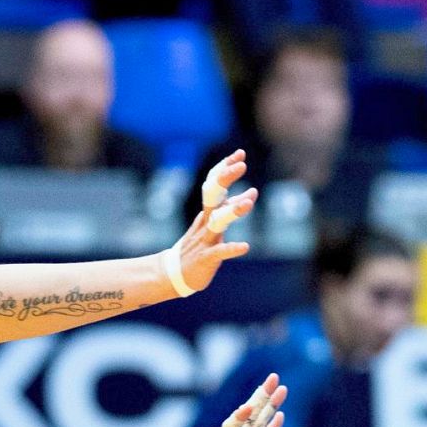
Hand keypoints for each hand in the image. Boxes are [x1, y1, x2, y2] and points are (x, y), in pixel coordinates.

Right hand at [173, 150, 257, 293]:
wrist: (173, 274)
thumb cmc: (198, 246)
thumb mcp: (214, 224)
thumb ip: (232, 208)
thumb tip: (252, 191)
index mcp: (207, 212)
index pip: (214, 184)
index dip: (225, 167)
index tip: (239, 153)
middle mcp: (205, 222)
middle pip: (213, 195)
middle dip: (226, 178)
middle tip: (242, 165)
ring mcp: (204, 240)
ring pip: (218, 222)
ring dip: (233, 211)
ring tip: (250, 201)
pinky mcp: (205, 258)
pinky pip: (219, 252)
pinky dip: (231, 248)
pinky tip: (245, 246)